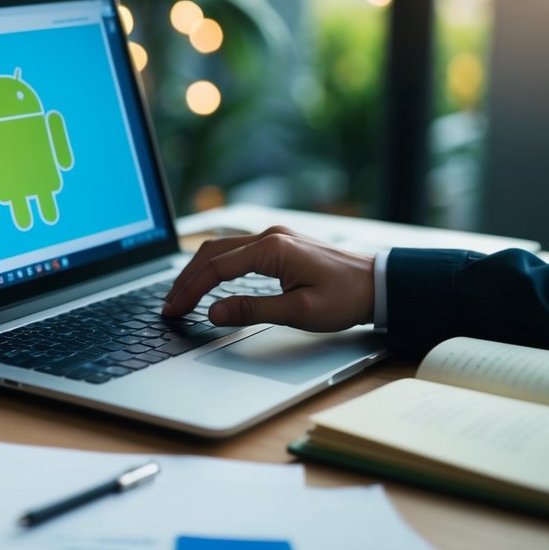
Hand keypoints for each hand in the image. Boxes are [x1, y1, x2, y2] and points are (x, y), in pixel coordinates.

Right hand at [162, 226, 375, 330]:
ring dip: (198, 270)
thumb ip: (252, 310)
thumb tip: (213, 312)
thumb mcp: (298, 312)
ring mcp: (274, 237)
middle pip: (212, 253)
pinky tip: (207, 280)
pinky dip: (215, 265)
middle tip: (170, 305)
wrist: (378, 284)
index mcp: (271, 249)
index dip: (191, 290)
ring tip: (181, 294)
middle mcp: (269, 236)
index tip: (174, 310)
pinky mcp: (279, 244)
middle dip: (186, 279)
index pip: (216, 268)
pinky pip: (236, 250)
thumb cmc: (345, 298)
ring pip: (222, 249)